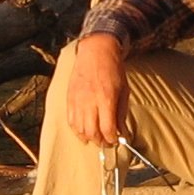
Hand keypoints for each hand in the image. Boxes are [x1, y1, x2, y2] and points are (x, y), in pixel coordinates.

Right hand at [63, 33, 129, 147]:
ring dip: (89, 138)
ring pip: (80, 129)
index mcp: (106, 99)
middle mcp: (90, 101)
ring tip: (97, 138)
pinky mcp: (70, 99)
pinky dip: (77, 131)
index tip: (116, 140)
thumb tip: (123, 132)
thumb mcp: (123, 91)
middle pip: (92, 132)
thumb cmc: (113, 70)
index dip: (112, 139)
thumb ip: (122, 113)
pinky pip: (71, 121)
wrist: (95, 52)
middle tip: (107, 142)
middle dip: (101, 142)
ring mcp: (78, 101)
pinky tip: (84, 133)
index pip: (107, 129)